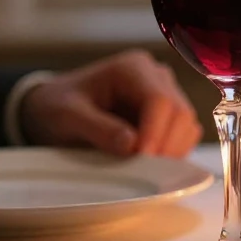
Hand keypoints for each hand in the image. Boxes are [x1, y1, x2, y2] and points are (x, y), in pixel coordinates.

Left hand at [19, 50, 201, 157]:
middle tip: (144, 172)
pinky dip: (172, 154)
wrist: (53, 108)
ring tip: (144, 169)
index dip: (155, 132)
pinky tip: (149, 164)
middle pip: (181, 112)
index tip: (142, 159)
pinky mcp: (168, 117)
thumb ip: (98, 128)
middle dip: (166, 145)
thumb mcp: (67, 116)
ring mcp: (166, 95)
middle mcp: (156, 77)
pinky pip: (183, 137)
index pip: (160, 100)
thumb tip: (132, 145)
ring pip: (187, 126)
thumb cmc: (57, 106)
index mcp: (132, 68)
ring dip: (172, 152)